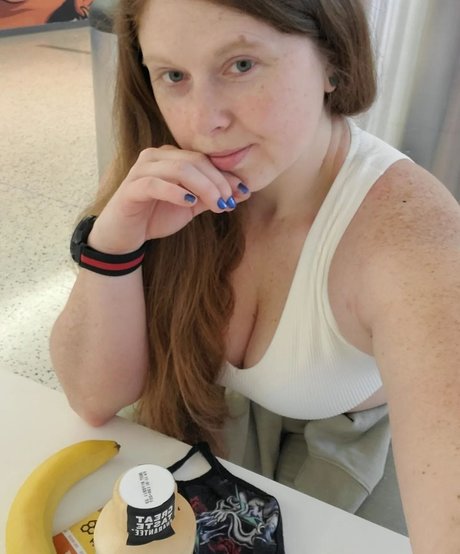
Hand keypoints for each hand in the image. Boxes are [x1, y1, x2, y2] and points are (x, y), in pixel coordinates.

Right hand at [88, 146, 249, 253]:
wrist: (124, 236)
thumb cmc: (156, 217)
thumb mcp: (191, 206)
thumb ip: (212, 197)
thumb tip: (243, 192)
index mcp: (170, 157)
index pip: (203, 159)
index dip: (226, 175)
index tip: (243, 192)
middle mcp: (155, 157)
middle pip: (195, 161)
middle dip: (217, 182)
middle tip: (229, 202)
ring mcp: (141, 171)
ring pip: (179, 169)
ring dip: (204, 187)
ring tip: (217, 205)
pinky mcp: (131, 188)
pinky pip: (156, 184)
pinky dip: (176, 192)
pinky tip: (190, 202)